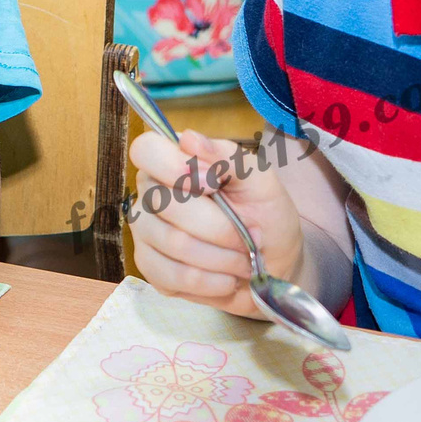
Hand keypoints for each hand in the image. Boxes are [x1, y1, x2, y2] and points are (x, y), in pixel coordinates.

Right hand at [125, 127, 304, 319]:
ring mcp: (146, 234)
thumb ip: (228, 157)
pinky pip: (172, 277)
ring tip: (241, 259)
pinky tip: (226, 278)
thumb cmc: (266, 216)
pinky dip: (211, 282)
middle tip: (246, 235)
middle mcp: (150, 194)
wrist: (274, 265)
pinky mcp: (151, 270)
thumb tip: (189, 139)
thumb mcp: (261, 181)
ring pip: (173, 243)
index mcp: (172, 162)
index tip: (214, 185)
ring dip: (221, 257)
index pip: (146, 150)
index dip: (175, 168)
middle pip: (163, 204)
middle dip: (219, 226)